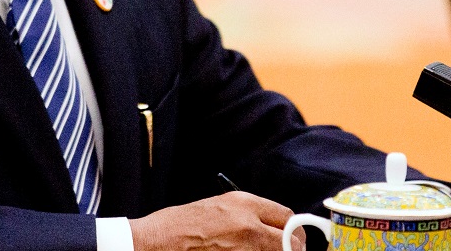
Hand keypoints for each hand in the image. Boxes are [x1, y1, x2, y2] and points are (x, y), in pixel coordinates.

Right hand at [128, 191, 305, 250]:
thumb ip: (249, 216)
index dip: (292, 230)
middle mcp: (248, 224)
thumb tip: (274, 230)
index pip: (286, 216)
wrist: (158, 242)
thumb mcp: (219, 208)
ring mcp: (243, 248)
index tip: (292, 238)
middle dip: (291, 248)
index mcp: (243, 203)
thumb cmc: (182, 225)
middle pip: (290, 241)